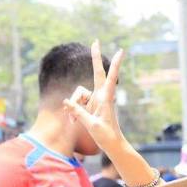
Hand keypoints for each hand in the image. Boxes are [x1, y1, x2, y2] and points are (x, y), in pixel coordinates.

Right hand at [62, 40, 128, 158]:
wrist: (112, 145)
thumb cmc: (106, 136)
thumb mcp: (91, 125)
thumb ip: (78, 112)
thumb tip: (66, 101)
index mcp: (106, 98)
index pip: (110, 77)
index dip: (114, 64)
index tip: (120, 51)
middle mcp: (102, 96)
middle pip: (97, 73)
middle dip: (95, 58)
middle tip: (95, 41)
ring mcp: (96, 100)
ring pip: (79, 94)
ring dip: (74, 107)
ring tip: (73, 122)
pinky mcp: (91, 105)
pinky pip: (77, 102)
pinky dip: (73, 111)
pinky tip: (73, 123)